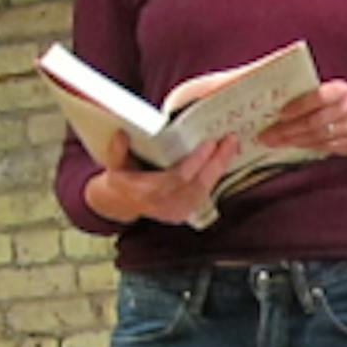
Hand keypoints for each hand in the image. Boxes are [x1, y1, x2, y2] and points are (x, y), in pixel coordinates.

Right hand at [85, 135, 245, 226]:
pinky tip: (225, 159)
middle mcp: (164, 205)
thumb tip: (122, 134)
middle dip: (217, 161)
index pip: (178, 178)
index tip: (210, 143)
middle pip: (198, 184)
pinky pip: (205, 193)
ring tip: (232, 146)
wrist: (123, 203)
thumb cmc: (122, 179)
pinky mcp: (185, 212)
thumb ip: (117, 151)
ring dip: (221, 167)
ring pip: (205, 189)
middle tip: (230, 140)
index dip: (196, 161)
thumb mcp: (115, 164)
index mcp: (147, 192)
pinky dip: (216, 176)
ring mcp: (176, 211)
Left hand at [263, 80, 346, 173]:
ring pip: (317, 137)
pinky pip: (323, 146)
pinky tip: (291, 145)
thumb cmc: (342, 105)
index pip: (319, 97)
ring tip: (274, 141)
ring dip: (292, 140)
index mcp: (342, 90)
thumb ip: (312, 96)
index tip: (280, 114)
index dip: (299, 106)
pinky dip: (305, 146)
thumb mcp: (333, 94)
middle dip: (288, 129)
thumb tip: (277, 103)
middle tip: (267, 134)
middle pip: (315, 122)